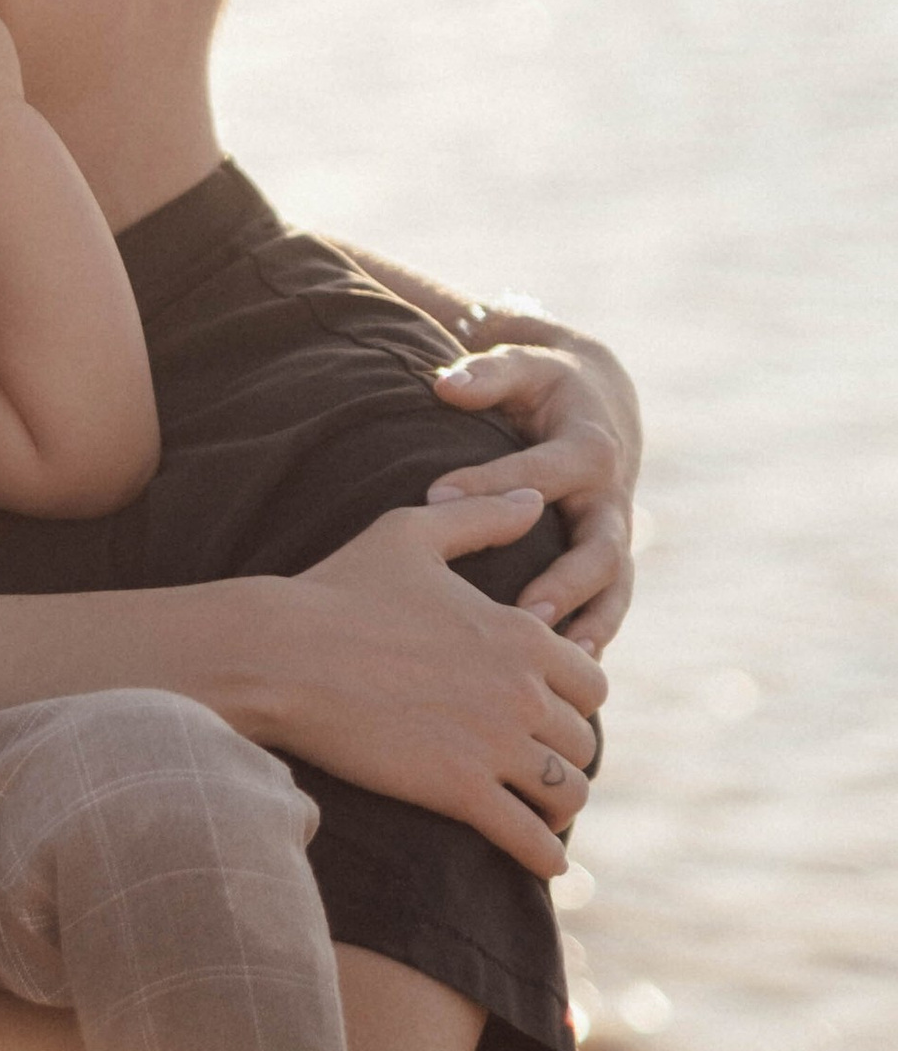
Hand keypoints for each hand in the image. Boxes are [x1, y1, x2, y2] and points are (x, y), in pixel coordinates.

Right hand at [269, 494, 609, 878]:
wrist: (280, 654)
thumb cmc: (337, 588)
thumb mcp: (411, 533)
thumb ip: (481, 518)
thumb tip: (529, 501)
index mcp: (520, 632)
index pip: (591, 682)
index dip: (573, 702)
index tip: (549, 715)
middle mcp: (520, 689)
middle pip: (582, 741)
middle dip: (564, 756)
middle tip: (540, 769)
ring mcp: (493, 743)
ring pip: (567, 792)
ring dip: (560, 808)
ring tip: (544, 818)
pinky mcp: (459, 790)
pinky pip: (529, 837)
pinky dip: (545, 856)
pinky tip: (546, 866)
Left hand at [426, 338, 639, 649]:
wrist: (598, 406)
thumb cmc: (543, 387)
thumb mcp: (522, 368)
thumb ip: (487, 374)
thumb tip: (445, 384)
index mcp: (588, 449)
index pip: (539, 471)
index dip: (491, 482)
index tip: (435, 496)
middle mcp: (610, 500)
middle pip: (600, 547)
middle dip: (565, 580)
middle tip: (523, 610)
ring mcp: (615, 539)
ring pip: (614, 593)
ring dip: (588, 627)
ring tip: (557, 664)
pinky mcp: (610, 569)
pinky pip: (608, 613)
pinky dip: (591, 644)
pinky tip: (564, 683)